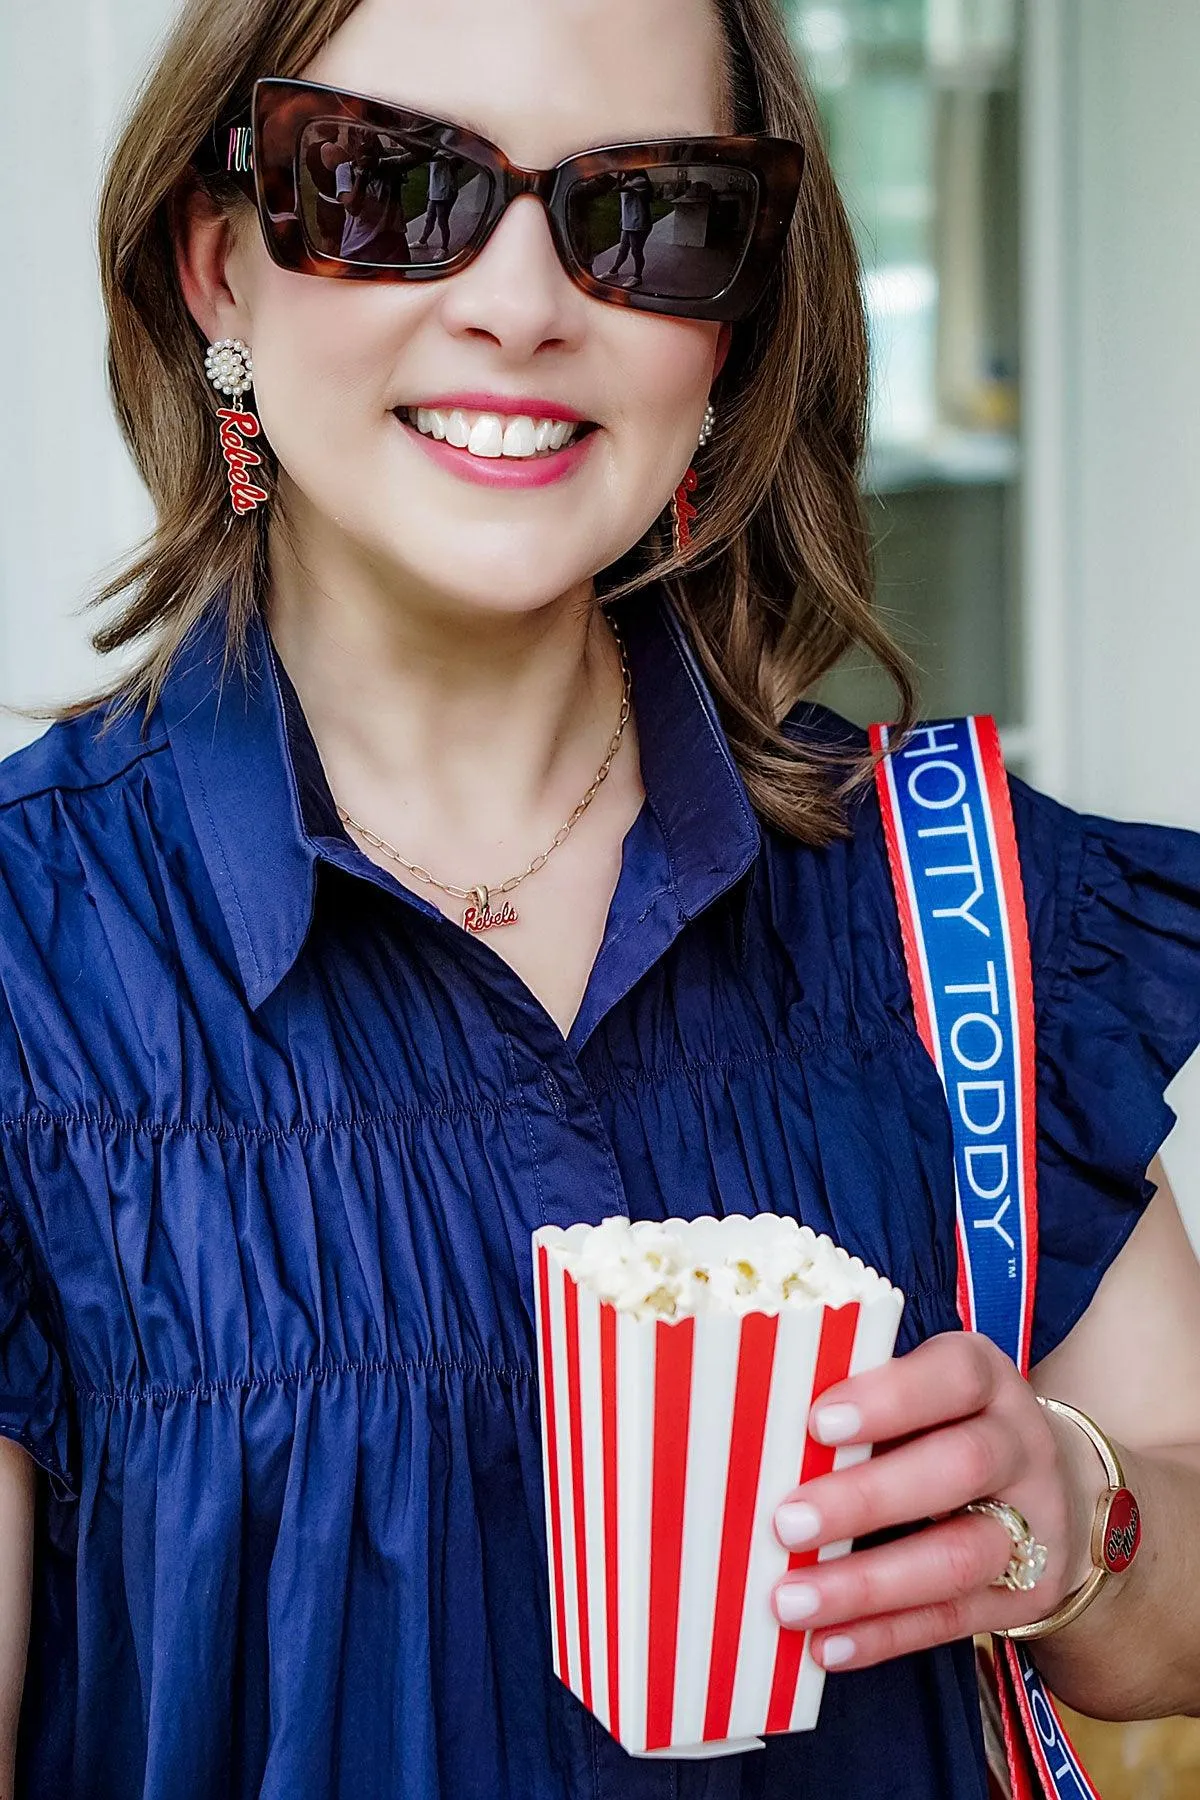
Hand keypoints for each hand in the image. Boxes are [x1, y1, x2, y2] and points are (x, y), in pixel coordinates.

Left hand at [771, 1332, 1108, 1670]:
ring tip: (791, 1600)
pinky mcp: (1026, 1595)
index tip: (817, 1423)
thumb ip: (859, 1401)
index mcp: (987, 1380)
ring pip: (960, 1556)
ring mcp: (1034, 1524)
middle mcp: (1021, 1446)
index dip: (891, 1396)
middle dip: (867, 1499)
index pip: (955, 1376)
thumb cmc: (942, 1425)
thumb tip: (755, 1423)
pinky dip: (884, 1636)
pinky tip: (826, 1645)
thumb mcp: (920, 1392)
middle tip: (786, 1523)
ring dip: (868, 1584)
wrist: (1044, 1489)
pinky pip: (955, 1620)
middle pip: (960, 1466)